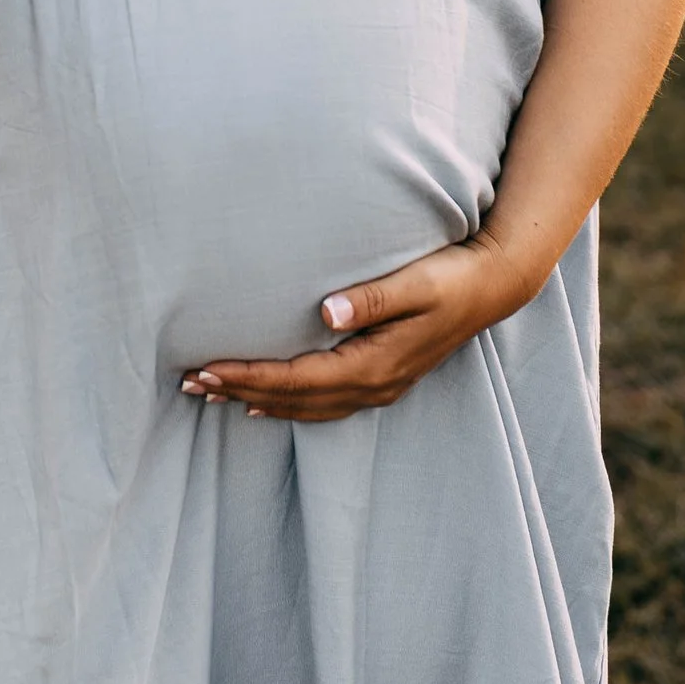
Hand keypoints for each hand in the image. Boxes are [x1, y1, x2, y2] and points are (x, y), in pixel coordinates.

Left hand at [179, 229, 537, 424]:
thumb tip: (326, 313)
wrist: (494, 286)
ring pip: (307, 406)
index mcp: (375, 363)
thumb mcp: (416, 282)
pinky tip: (266, 402)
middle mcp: (374, 384)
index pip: (297, 379)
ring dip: (259, 400)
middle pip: (295, 398)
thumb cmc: (452, 277)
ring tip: (214, 395)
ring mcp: (380, 386)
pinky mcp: (383, 377)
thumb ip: (373, 298)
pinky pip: (325, 403)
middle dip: (240, 391)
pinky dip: (290, 403)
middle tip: (190, 383)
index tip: (207, 368)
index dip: (249, 376)